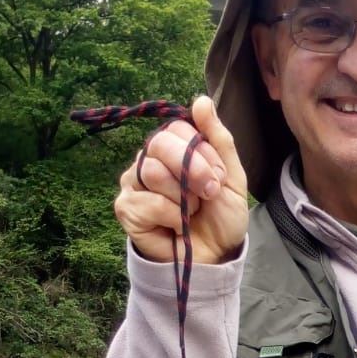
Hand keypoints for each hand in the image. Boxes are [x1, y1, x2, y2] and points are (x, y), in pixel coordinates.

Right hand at [114, 95, 248, 264]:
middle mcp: (149, 160)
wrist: (213, 257)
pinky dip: (171, 216)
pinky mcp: (126, 208)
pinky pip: (147, 201)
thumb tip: (200, 100)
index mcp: (173, 148)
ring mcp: (134, 183)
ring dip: (183, 197)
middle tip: (209, 194)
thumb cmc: (220, 218)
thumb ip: (219, 138)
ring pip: (152, 171)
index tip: (218, 178)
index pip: (178, 128)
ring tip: (191, 212)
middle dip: (193, 171)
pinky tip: (177, 226)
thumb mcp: (230, 177)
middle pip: (159, 143)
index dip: (202, 152)